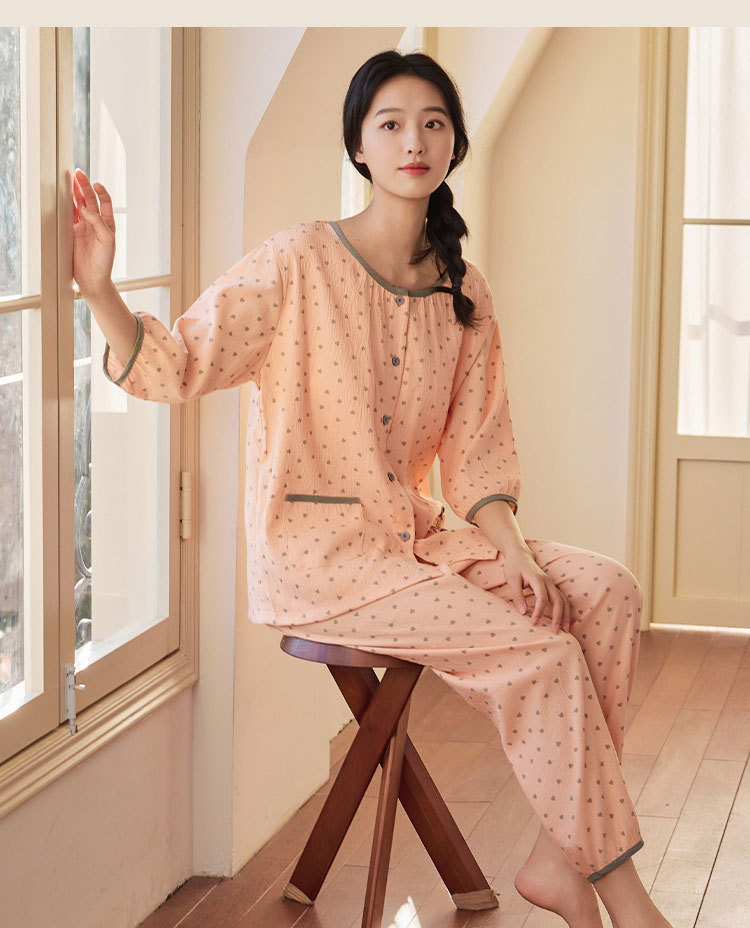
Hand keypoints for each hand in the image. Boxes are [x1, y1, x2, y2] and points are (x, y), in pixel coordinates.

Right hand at [72, 168, 115, 297]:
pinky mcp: (73, 233)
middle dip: (84, 187)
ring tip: (70, 181)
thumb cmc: (104, 262)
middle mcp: (96, 224)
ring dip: (74, 193)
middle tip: (78, 174)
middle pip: (90, 200)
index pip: (105, 203)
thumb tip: (86, 209)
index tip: (95, 183)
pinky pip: (69, 216)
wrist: (93, 279)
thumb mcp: (107, 241)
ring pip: (78, 206)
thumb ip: (98, 223)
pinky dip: (66, 206)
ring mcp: (83, 228)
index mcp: (107, 224)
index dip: (101, 192)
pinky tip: (63, 197)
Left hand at [501, 544, 570, 633]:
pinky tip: (565, 621)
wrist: (520, 555)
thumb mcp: (511, 579)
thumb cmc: (514, 567)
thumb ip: (517, 595)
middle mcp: (548, 581)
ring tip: (566, 630)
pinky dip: (565, 611)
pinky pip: (562, 599)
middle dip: (558, 617)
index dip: (538, 612)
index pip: (542, 598)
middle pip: (558, 600)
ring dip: (565, 615)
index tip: (533, 623)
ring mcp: (552, 584)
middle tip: (555, 631)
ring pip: (564, 600)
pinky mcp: (552, 587)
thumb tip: (523, 613)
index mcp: (538, 579)